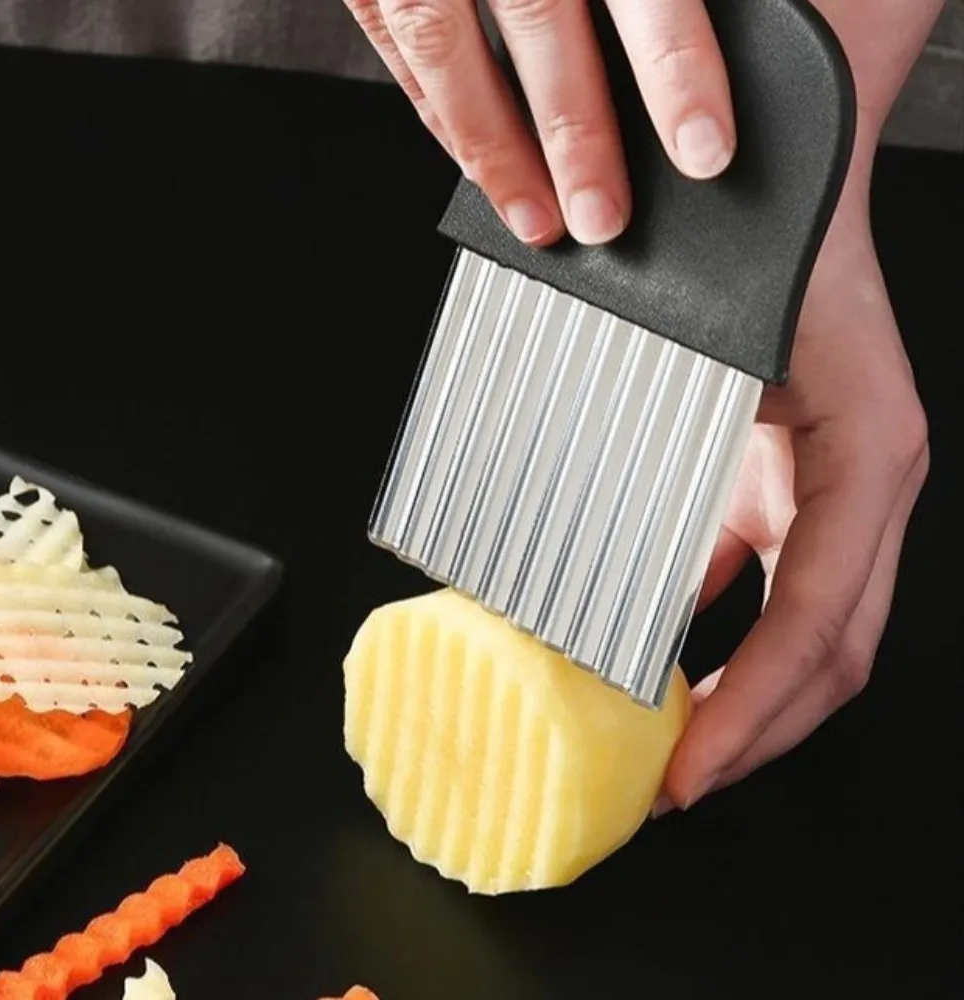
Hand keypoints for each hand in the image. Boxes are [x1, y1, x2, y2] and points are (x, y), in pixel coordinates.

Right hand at [343, 0, 734, 244]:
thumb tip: (756, 6)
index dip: (672, 60)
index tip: (704, 146)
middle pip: (540, 16)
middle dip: (574, 130)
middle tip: (607, 216)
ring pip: (449, 46)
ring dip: (494, 146)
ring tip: (538, 221)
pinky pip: (399, 44)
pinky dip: (438, 109)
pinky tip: (476, 161)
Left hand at [655, 174, 929, 813]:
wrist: (779, 194)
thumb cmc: (768, 259)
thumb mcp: (728, 366)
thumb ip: (685, 465)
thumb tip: (604, 575)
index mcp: (863, 468)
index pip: (813, 627)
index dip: (750, 709)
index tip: (685, 769)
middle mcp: (860, 494)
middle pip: (824, 656)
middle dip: (753, 731)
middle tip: (671, 784)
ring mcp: (830, 495)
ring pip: (801, 635)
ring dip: (739, 699)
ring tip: (669, 747)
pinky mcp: (787, 486)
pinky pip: (763, 586)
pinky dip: (716, 635)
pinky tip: (659, 660)